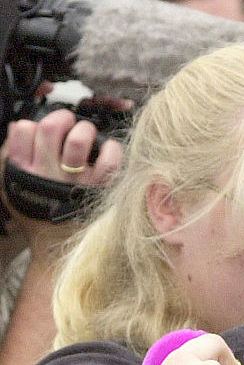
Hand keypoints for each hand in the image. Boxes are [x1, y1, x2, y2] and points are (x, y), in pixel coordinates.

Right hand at [1, 108, 121, 243]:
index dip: (37, 122)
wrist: (56, 246)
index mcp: (23, 170)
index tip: (45, 128)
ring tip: (87, 135)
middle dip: (62, 118)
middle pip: (51, 128)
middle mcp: (47, 173)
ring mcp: (73, 182)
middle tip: (69, 124)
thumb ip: (10, 156)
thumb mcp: (11, 186)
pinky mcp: (97, 190)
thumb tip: (20, 127)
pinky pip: (109, 162)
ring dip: (85, 130)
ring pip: (79, 141)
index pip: (25, 130)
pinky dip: (112, 149)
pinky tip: (108, 151)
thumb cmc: (37, 215)